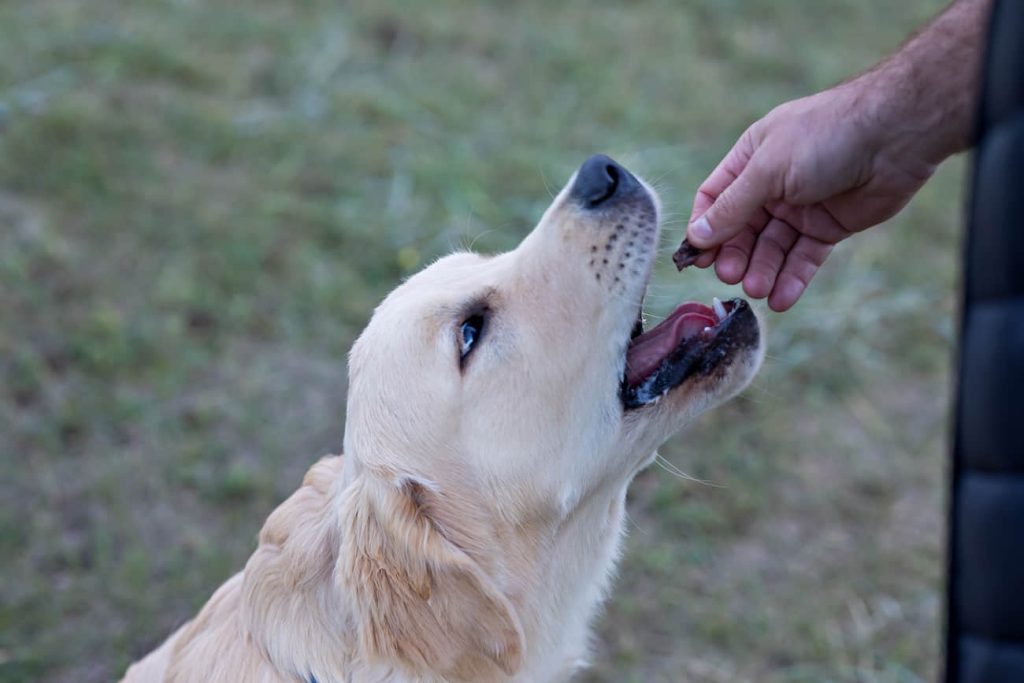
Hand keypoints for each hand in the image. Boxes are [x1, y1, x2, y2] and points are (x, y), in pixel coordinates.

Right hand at [686, 82, 936, 311]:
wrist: (895, 135)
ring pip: (772, 248)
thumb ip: (733, 206)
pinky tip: (781, 299)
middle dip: (735, 254)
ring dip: (762, 270)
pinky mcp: (829, 227)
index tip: (697, 256)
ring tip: (757, 289)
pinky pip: (804, 257)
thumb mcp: (768, 169)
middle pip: (742, 229)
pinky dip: (792, 278)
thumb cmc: (825, 136)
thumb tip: (697, 236)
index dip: (705, 227)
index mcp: (751, 159)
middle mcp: (772, 184)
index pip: (715, 198)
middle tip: (731, 276)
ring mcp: (801, 207)